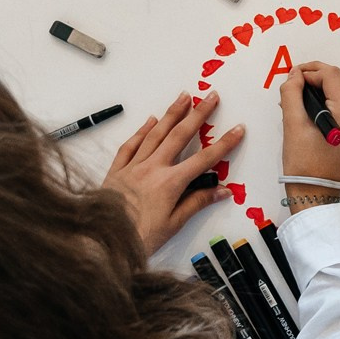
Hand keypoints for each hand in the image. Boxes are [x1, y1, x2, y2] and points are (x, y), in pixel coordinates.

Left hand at [103, 91, 242, 253]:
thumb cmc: (139, 237)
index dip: (223, 144)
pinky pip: (131, 145)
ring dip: (171, 114)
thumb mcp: (174, 224)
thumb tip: (221, 191)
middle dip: (198, 114)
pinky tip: (150, 120)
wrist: (102, 240)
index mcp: (170, 183)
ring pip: (155, 134)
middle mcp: (152, 169)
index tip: (237, 130)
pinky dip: (141, 131)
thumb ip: (197, 202)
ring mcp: (133, 167)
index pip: (204, 159)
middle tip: (210, 97)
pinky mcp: (117, 170)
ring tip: (183, 97)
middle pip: (180, 135)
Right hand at [280, 62, 339, 209]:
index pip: (332, 76)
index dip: (310, 71)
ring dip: (323, 84)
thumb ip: (292, 94)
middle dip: (317, 74)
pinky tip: (311, 103)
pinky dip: (329, 96)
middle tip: (295, 80)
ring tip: (299, 92)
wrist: (315, 189)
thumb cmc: (303, 163)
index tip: (292, 77)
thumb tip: (295, 75)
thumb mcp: (292, 125)